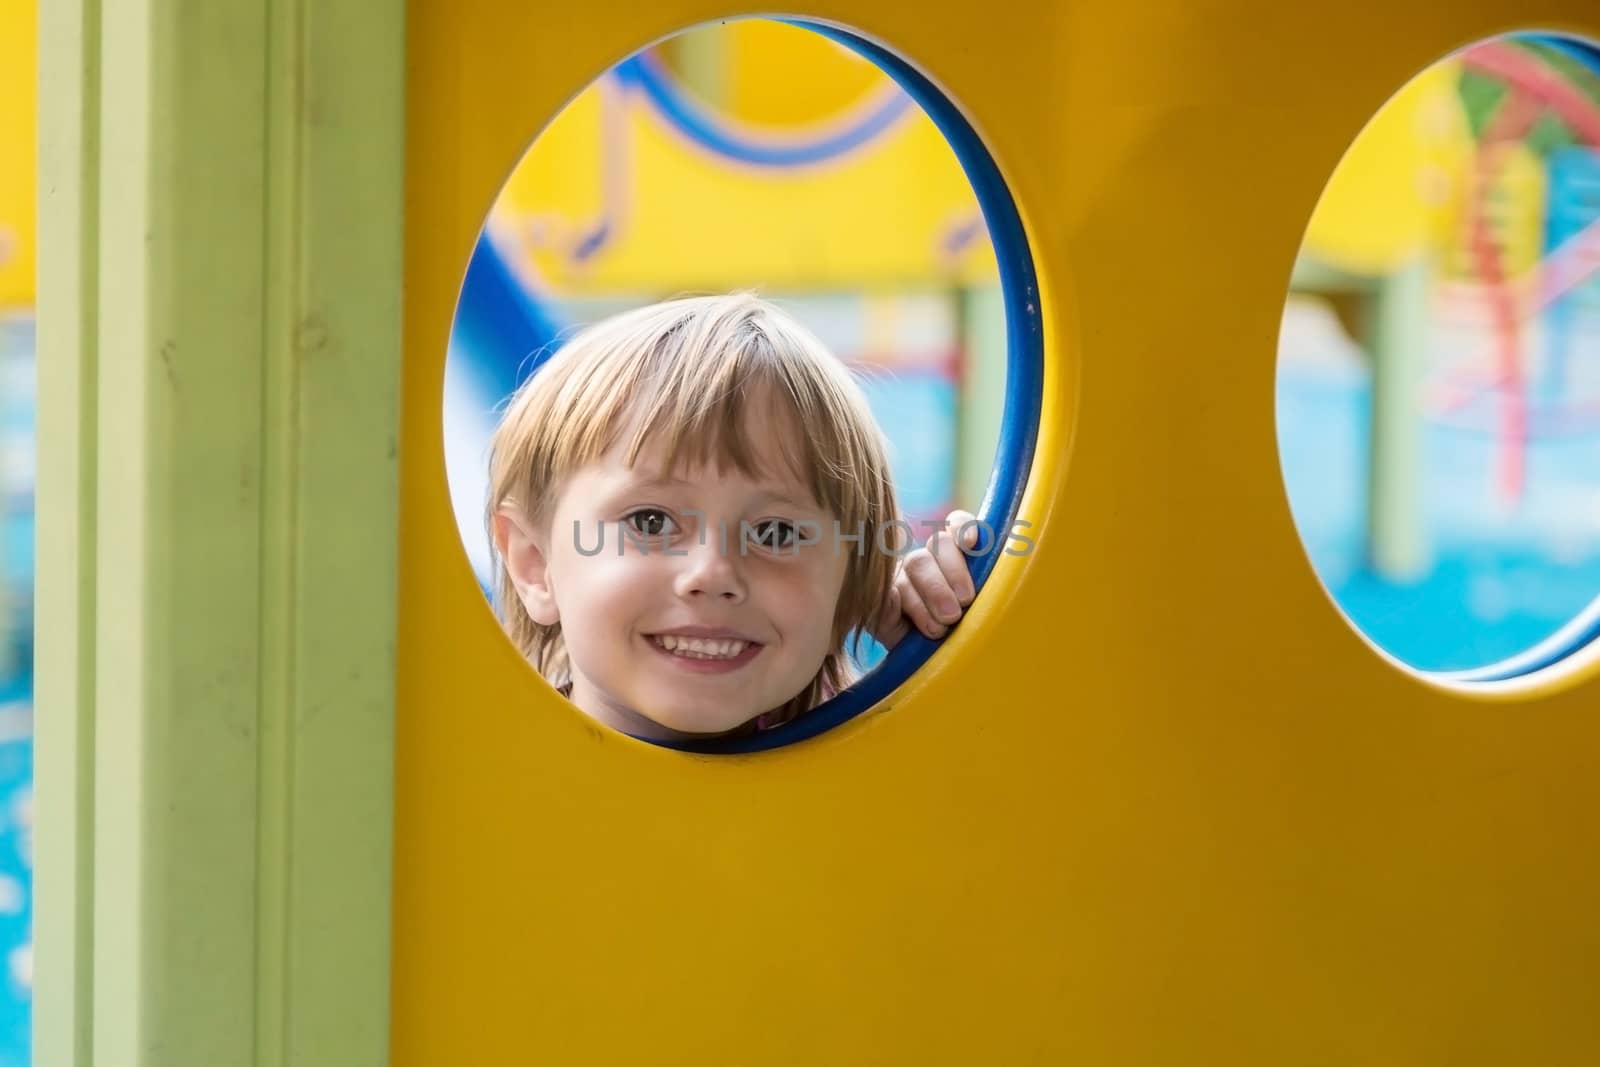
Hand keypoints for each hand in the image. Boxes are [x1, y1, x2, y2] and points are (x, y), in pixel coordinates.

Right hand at [869, 509, 979, 650]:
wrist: (918, 664)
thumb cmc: (955, 637)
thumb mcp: (975, 614)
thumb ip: (982, 594)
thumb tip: (998, 581)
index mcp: (952, 557)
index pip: (958, 526)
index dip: (964, 527)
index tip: (971, 542)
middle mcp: (926, 559)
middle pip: (939, 543)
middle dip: (955, 571)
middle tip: (965, 602)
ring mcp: (900, 574)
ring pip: (917, 563)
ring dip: (934, 592)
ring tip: (945, 623)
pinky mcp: (880, 594)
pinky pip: (893, 589)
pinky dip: (912, 608)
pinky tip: (921, 628)